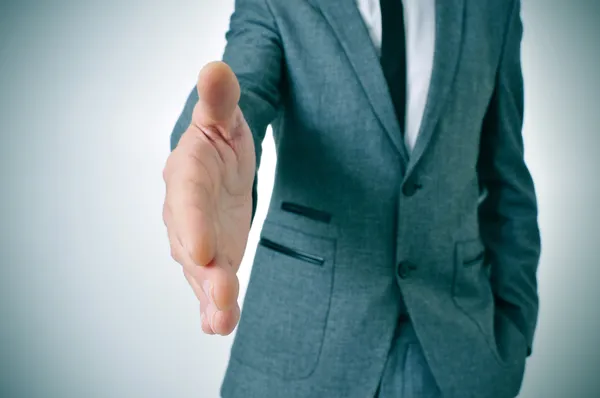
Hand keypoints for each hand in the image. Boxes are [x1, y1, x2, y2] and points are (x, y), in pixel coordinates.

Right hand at [163, 62, 255, 334]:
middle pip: (191, 243)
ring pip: (199, 271)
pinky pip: (211, 282)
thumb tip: (216, 67)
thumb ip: (220, 99)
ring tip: (221, 322)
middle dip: (205, 271)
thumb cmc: (220, 136)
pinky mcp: (213, 256)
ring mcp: (197, 237)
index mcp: (188, 174)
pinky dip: (216, 305)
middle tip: (222, 294)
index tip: (202, 250)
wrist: (218, 160)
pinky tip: (221, 325)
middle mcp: (185, 212)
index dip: (192, 224)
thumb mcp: (224, 115)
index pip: (186, 199)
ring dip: (210, 297)